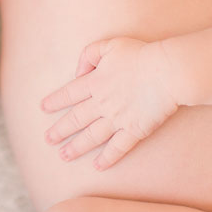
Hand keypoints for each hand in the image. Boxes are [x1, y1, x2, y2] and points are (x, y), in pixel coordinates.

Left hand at [41, 37, 177, 169]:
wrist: (167, 72)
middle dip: (60, 130)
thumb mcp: (109, 45)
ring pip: (91, 137)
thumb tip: (78, 73)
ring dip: (76, 148)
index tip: (43, 108)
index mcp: (95, 81)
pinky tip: (97, 166)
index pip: (69, 94)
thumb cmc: (140, 55)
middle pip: (75, 119)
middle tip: (47, 140)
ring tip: (63, 156)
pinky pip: (118, 148)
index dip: (55, 101)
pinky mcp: (135, 130)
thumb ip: (88, 55)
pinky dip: (107, 158)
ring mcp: (117, 119)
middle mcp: (102, 103)